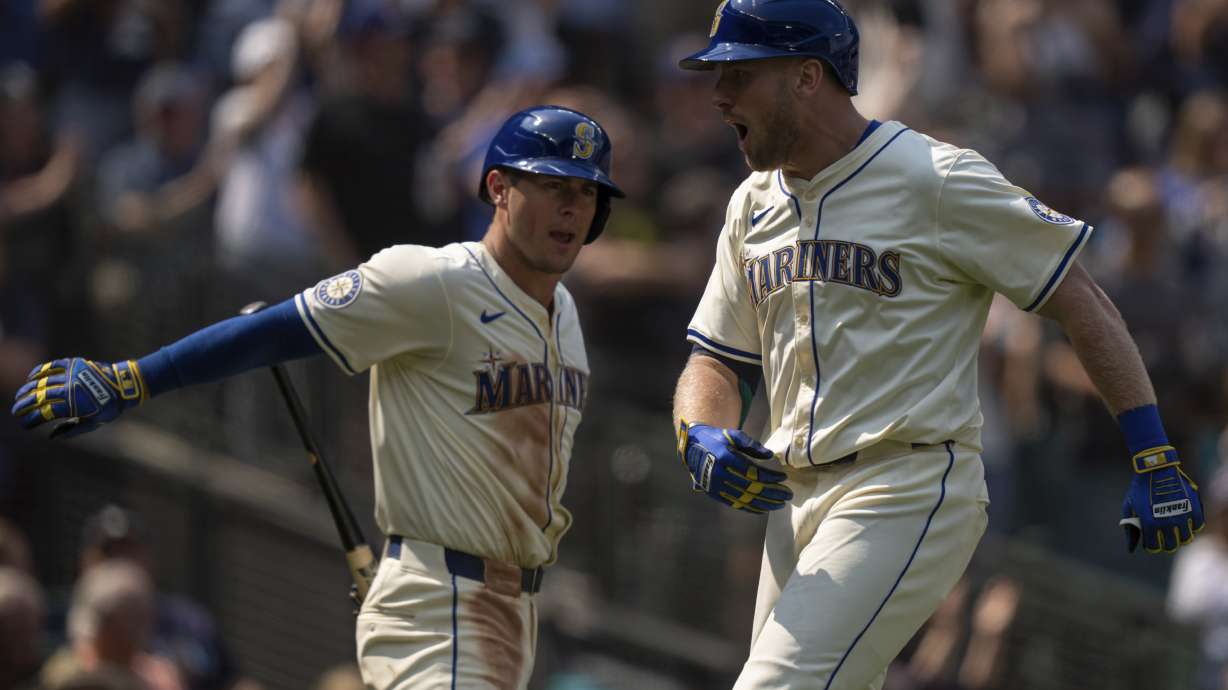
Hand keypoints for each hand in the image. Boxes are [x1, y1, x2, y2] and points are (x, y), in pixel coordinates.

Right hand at [11, 358, 145, 437]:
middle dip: (24, 405)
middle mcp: (69, 389)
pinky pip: (50, 366)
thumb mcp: (94, 423)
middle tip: (15, 411)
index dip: (31, 420)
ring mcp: (70, 374)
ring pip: (41, 382)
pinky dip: (38, 371)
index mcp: (74, 405)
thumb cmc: (110, 407)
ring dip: (27, 389)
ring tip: (19, 396)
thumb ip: (72, 430)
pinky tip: (30, 378)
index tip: (24, 424)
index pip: (44, 413)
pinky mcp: (73, 363)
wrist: (124, 384)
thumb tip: (51, 436)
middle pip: (38, 397)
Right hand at [675, 421, 792, 513]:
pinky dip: (750, 508)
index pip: (753, 473)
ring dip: (765, 503)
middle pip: (751, 489)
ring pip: (745, 499)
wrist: (692, 447)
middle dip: (772, 493)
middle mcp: (720, 475)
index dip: (770, 477)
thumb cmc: (716, 438)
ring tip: (780, 504)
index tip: (784, 478)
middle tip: (788, 495)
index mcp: (725, 459)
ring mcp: (716, 487)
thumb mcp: (732, 435)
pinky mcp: (714, 494)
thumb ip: (751, 444)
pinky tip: (763, 509)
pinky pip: (735, 504)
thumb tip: (769, 455)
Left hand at [1119, 446, 1203, 552]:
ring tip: (1176, 531)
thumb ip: (1130, 529)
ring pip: (1186, 539)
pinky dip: (1193, 527)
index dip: (1151, 546)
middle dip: (1166, 544)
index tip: (1151, 541)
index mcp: (1150, 524)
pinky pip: (1198, 525)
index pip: (1153, 547)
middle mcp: (1167, 522)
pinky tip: (1186, 523)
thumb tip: (1131, 549)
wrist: (1156, 468)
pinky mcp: (1193, 507)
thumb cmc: (1140, 488)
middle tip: (1164, 538)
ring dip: (1180, 537)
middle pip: (1171, 546)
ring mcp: (1182, 515)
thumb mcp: (1129, 507)